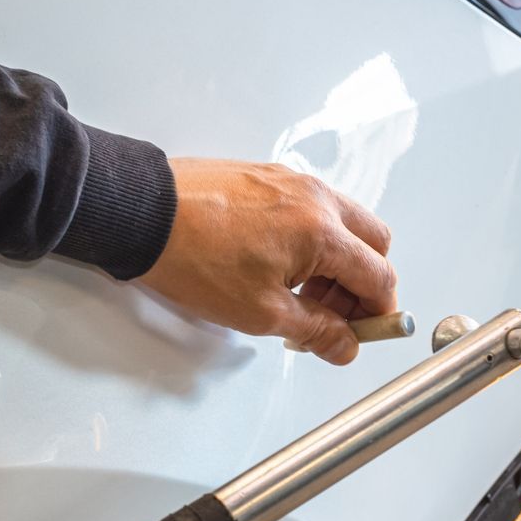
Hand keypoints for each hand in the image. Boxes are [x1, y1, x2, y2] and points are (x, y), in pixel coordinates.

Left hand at [141, 159, 396, 363]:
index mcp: (322, 232)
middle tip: (336, 316)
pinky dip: (313, 239)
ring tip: (302, 295)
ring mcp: (293, 182)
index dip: (380, 312)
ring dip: (338, 262)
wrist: (140, 213)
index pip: (379, 275)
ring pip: (344, 224)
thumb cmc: (191, 256)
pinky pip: (312, 208)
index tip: (365, 333)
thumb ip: (316, 329)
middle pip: (373, 243)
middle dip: (364, 283)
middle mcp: (315, 198)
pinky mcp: (269, 176)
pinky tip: (281, 266)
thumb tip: (344, 344)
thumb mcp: (260, 312)